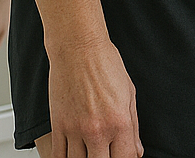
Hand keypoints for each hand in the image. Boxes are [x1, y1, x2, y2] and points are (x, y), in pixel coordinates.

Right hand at [46, 37, 142, 157]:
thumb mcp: (129, 94)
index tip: (125, 157)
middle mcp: (97, 130)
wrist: (79, 48)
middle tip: (106, 153)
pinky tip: (72, 155)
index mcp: (119, 122)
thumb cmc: (105, 64)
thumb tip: (136, 150)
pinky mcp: (58, 125)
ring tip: (91, 152)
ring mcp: (75, 129)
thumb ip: (133, 126)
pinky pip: (58, 156)